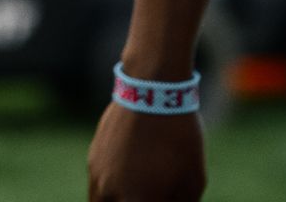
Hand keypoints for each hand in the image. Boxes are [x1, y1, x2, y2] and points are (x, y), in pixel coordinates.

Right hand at [86, 102, 206, 200]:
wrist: (151, 93)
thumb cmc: (178, 140)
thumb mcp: (192, 181)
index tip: (164, 198)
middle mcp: (112, 194)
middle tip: (150, 196)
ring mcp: (98, 178)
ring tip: (135, 194)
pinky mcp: (93, 161)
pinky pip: (98, 188)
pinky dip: (111, 191)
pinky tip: (130, 179)